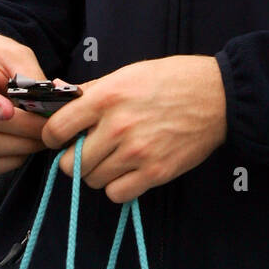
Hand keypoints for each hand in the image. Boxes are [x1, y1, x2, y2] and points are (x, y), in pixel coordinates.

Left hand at [41, 56, 226, 202]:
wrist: (217, 96)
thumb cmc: (172, 80)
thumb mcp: (128, 74)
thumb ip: (93, 90)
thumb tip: (59, 93)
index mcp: (107, 96)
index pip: (57, 129)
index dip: (52, 136)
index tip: (60, 138)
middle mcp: (117, 126)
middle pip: (71, 163)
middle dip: (74, 158)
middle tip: (89, 149)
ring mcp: (136, 152)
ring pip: (92, 180)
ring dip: (98, 172)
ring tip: (113, 157)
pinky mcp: (154, 173)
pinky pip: (116, 194)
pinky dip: (118, 186)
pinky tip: (128, 170)